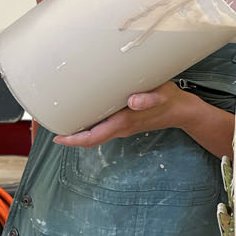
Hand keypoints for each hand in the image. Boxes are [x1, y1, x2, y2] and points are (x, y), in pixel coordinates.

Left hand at [53, 81, 193, 146]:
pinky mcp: (127, 123)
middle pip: (91, 139)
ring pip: (96, 135)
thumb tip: (133, 101)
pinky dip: (91, 127)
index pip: (93, 137)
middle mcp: (121, 128)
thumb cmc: (170, 100)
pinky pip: (104, 129)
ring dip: (80, 133)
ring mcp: (123, 128)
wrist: (182, 111)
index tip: (58, 138)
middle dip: (71, 137)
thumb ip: (148, 98)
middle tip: (53, 128)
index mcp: (124, 122)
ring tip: (64, 122)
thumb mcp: (161, 95)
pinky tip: (85, 117)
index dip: (74, 140)